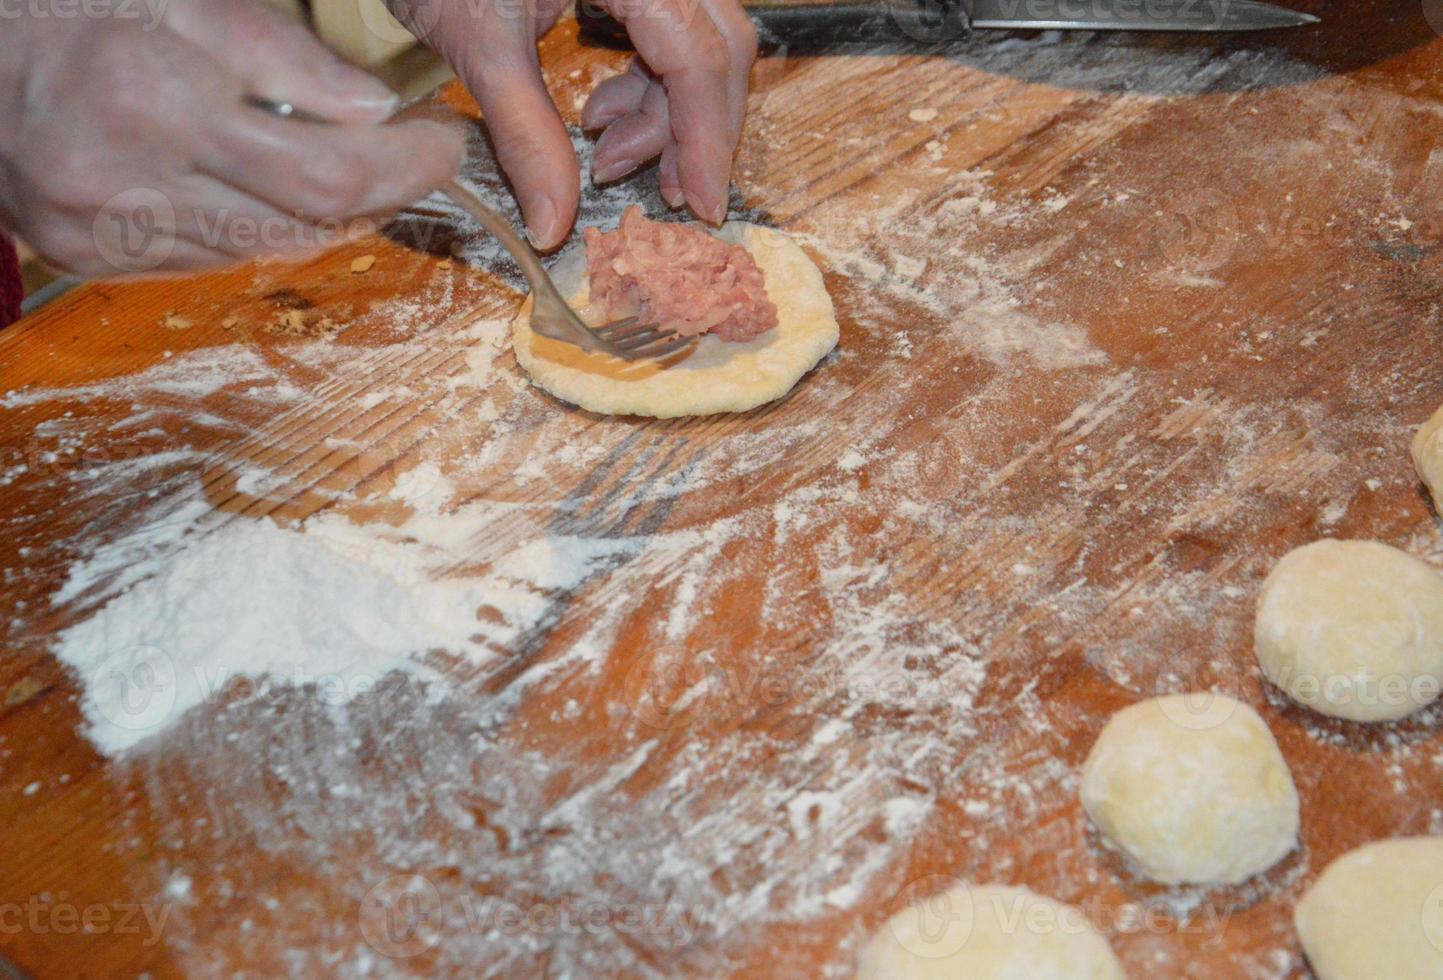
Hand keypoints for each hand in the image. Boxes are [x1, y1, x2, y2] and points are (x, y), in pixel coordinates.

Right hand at [0, 0, 464, 276]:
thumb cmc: (67, 5)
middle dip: (377, 193)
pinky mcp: (90, 256)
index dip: (405, 168)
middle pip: (306, 227)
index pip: (327, 173)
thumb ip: (281, 54)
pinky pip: (208, 261)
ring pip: (263, 251)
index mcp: (158, 98)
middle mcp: (132, 181)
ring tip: (331, 162)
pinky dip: (251, 229)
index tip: (443, 142)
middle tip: (410, 157)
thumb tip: (374, 109)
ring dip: (318, 215)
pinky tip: (249, 186)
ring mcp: (107, 230)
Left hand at [391, 0, 755, 248]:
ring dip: (668, 112)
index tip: (702, 205)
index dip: (707, 138)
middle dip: (695, 129)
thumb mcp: (480, 44)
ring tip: (607, 154)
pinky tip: (602, 115)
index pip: (698, 55)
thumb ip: (526, 135)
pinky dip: (649, 82)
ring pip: (700, 42)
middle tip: (667, 192)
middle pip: (718, 47)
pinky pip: (672, 30)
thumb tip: (553, 227)